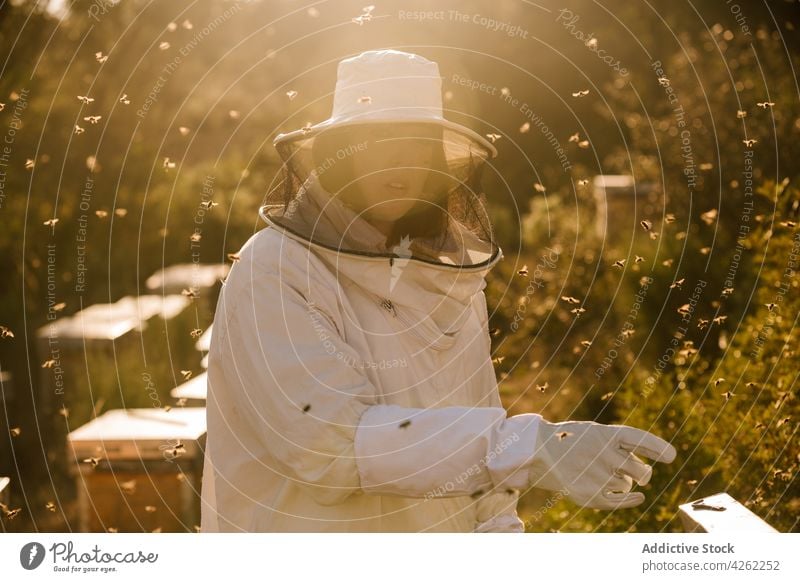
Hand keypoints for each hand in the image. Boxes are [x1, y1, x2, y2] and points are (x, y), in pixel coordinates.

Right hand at [527, 419, 676, 509]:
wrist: (536, 452)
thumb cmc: (571, 440)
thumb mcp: (595, 432)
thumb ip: (623, 445)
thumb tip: (651, 468)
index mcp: (605, 434)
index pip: (640, 440)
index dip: (658, 448)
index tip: (671, 457)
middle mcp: (602, 454)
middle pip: (642, 472)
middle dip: (642, 473)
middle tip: (638, 472)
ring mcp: (596, 475)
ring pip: (628, 486)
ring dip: (623, 482)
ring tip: (603, 473)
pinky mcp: (589, 495)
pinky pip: (620, 501)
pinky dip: (631, 500)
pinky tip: (638, 498)